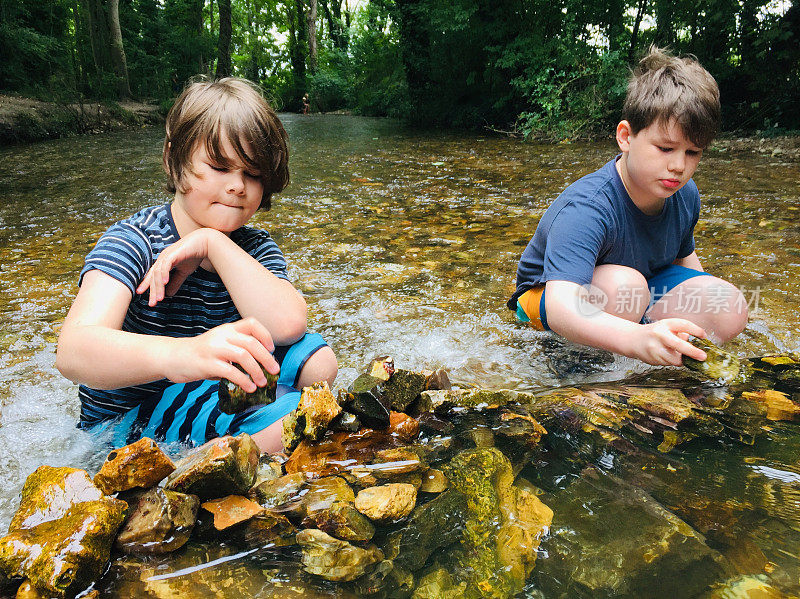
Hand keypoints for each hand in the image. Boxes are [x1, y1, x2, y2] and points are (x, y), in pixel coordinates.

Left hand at [136, 228, 219, 305]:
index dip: (147, 284)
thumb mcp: (184, 272)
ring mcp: (167, 255)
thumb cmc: (195, 255)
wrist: (205, 243)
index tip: (141, 294)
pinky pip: (166, 265)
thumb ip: (176, 282)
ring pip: (158, 273)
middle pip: (154, 276)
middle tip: (152, 303)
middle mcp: (163, 258)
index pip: (153, 275)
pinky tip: (165, 284)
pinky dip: (164, 275)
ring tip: (160, 298)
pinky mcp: (173, 254)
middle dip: (152, 290)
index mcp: (164, 262)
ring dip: (158, 287)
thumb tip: (169, 294)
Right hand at [165, 317, 279, 391]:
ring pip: (243, 356)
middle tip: (275, 371)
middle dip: (266, 358)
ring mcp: (213, 348)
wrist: (173, 357)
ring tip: (262, 382)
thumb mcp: (220, 344)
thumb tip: (262, 366)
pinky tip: (249, 388)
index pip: (252, 324)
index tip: (271, 349)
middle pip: (251, 343)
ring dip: (257, 371)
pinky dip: (243, 381)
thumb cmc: (201, 354)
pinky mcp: (206, 363)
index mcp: (227, 329)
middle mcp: (222, 336)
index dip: (265, 335)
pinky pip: (230, 371)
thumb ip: (237, 350)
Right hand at [628, 318, 707, 365]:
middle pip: (679, 345)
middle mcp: (659, 335)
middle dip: (692, 352)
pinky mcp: (652, 358)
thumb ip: (681, 332)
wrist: (633, 340)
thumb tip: (695, 342)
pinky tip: (664, 354)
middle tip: (703, 357)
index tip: (704, 336)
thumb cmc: (655, 333)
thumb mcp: (667, 327)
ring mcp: (654, 348)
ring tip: (674, 352)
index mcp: (665, 324)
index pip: (683, 325)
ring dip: (680, 358)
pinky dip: (670, 361)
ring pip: (675, 359)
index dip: (696, 330)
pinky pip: (668, 363)